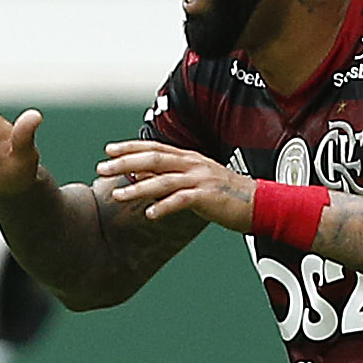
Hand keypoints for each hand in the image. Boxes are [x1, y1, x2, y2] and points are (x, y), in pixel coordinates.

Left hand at [94, 140, 253, 232]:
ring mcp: (201, 179)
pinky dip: (164, 207)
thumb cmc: (224, 194)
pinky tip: (149, 215)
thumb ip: (169, 176)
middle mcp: (193, 164)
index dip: (130, 148)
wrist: (260, 203)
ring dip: (138, 188)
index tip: (108, 151)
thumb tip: (139, 173)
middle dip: (125, 163)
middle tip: (102, 168)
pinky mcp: (209, 197)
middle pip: (153, 159)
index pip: (154, 147)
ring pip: (163, 181)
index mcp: (189, 157)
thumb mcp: (194, 180)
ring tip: (118, 196)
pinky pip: (182, 201)